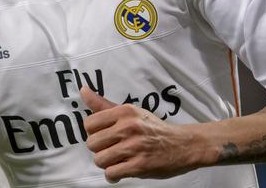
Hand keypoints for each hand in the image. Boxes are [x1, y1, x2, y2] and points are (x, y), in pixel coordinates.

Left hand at [81, 86, 201, 182]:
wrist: (183, 145)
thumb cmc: (152, 127)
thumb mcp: (130, 111)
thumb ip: (103, 104)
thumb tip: (83, 90)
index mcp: (124, 112)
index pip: (89, 123)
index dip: (93, 132)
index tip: (103, 135)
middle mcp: (128, 127)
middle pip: (92, 143)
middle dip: (99, 149)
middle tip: (111, 149)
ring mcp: (134, 147)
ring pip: (100, 159)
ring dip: (106, 163)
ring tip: (116, 160)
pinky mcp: (140, 165)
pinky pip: (111, 173)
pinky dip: (113, 175)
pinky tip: (121, 170)